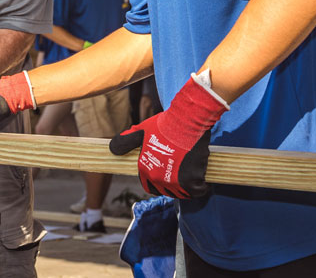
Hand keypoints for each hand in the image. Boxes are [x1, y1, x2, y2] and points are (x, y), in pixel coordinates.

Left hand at [109, 72, 227, 198]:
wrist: (186, 121)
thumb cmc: (165, 124)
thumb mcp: (141, 131)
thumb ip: (126, 141)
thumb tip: (113, 149)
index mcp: (146, 170)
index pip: (150, 186)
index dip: (158, 181)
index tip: (167, 174)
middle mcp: (159, 179)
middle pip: (167, 191)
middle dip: (173, 185)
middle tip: (181, 175)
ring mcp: (176, 182)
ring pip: (183, 193)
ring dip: (187, 188)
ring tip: (192, 177)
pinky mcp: (192, 180)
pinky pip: (198, 191)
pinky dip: (201, 187)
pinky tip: (202, 181)